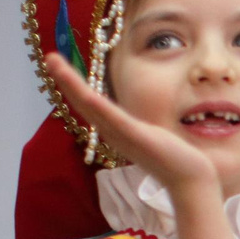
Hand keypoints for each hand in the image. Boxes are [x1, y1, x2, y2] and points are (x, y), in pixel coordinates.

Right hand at [44, 52, 220, 206]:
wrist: (191, 181)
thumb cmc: (176, 159)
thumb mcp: (153, 136)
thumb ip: (142, 128)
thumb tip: (144, 123)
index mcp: (116, 130)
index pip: (91, 105)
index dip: (74, 86)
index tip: (60, 67)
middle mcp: (113, 132)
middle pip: (83, 103)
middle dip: (65, 80)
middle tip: (49, 57)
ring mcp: (123, 134)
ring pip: (90, 105)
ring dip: (70, 83)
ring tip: (54, 61)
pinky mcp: (136, 136)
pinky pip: (112, 117)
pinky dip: (96, 104)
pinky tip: (84, 92)